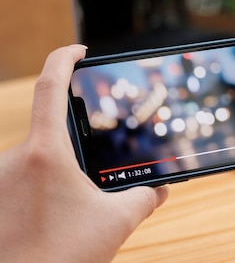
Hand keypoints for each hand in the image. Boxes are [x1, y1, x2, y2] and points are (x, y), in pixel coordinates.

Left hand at [0, 45, 168, 261]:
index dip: (65, 59)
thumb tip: (159, 189)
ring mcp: (1, 178)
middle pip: (51, 132)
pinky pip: (23, 180)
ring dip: (59, 176)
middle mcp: (16, 159)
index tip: (80, 50)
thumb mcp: (117, 223)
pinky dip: (43, 191)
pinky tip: (57, 219)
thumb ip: (144, 198)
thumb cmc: (61, 255)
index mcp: (47, 153)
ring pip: (38, 161)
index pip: (52, 86)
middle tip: (93, 178)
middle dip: (77, 150)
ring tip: (74, 210)